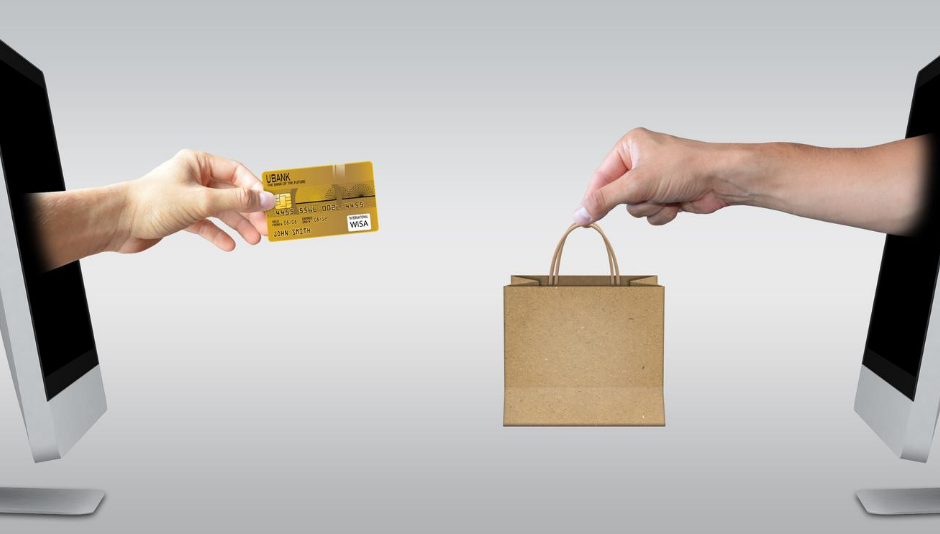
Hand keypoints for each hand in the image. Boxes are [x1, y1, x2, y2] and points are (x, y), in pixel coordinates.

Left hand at [114, 149, 274, 252]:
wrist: (117, 223)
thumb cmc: (152, 203)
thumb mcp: (201, 201)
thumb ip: (237, 200)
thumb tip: (266, 199)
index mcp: (197, 163)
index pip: (236, 172)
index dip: (255, 189)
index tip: (271, 204)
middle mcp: (194, 178)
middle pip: (231, 194)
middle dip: (249, 212)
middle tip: (266, 227)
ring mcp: (188, 198)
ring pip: (221, 211)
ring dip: (238, 225)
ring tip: (254, 239)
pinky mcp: (181, 216)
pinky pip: (206, 225)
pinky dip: (218, 234)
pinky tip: (229, 245)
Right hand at [574, 128, 750, 225]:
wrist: (721, 178)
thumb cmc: (686, 168)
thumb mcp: (638, 183)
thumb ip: (605, 199)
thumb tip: (579, 213)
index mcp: (630, 147)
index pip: (601, 177)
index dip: (593, 198)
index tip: (584, 218)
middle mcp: (640, 162)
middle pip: (618, 195)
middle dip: (636, 200)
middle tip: (647, 195)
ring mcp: (654, 180)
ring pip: (635, 208)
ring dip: (651, 207)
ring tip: (667, 195)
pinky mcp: (666, 195)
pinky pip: (650, 214)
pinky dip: (662, 212)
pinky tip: (677, 202)